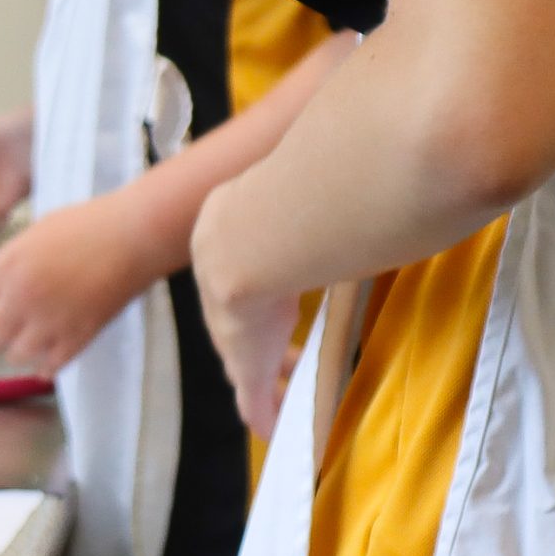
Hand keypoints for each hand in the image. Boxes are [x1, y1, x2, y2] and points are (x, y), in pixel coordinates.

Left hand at [0, 193, 159, 373]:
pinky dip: (47, 364)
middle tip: (4, 331)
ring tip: (33, 339)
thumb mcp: (35, 234)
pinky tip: (51, 354)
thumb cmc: (89, 225)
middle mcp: (23, 297)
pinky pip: (49, 367)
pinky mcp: (78, 338)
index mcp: (8, 266)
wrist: (134, 236)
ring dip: (20, 351)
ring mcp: (50, 321)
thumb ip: (10, 264)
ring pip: (15, 357)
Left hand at [192, 185, 301, 438]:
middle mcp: (222, 292)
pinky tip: (272, 429)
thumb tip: (332, 127)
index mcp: (226, 245)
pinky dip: (264, 412)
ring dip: (264, 379)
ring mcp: (232, 332)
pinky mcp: (246, 367)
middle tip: (277, 354)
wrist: (247, 241)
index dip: (258, 286)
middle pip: (238, 322)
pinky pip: (255, 398)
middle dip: (258, 338)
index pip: (239, 271)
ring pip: (246, 361)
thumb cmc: (278, 201)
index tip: (273, 296)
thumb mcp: (285, 183)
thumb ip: (310, 171)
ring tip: (278, 399)